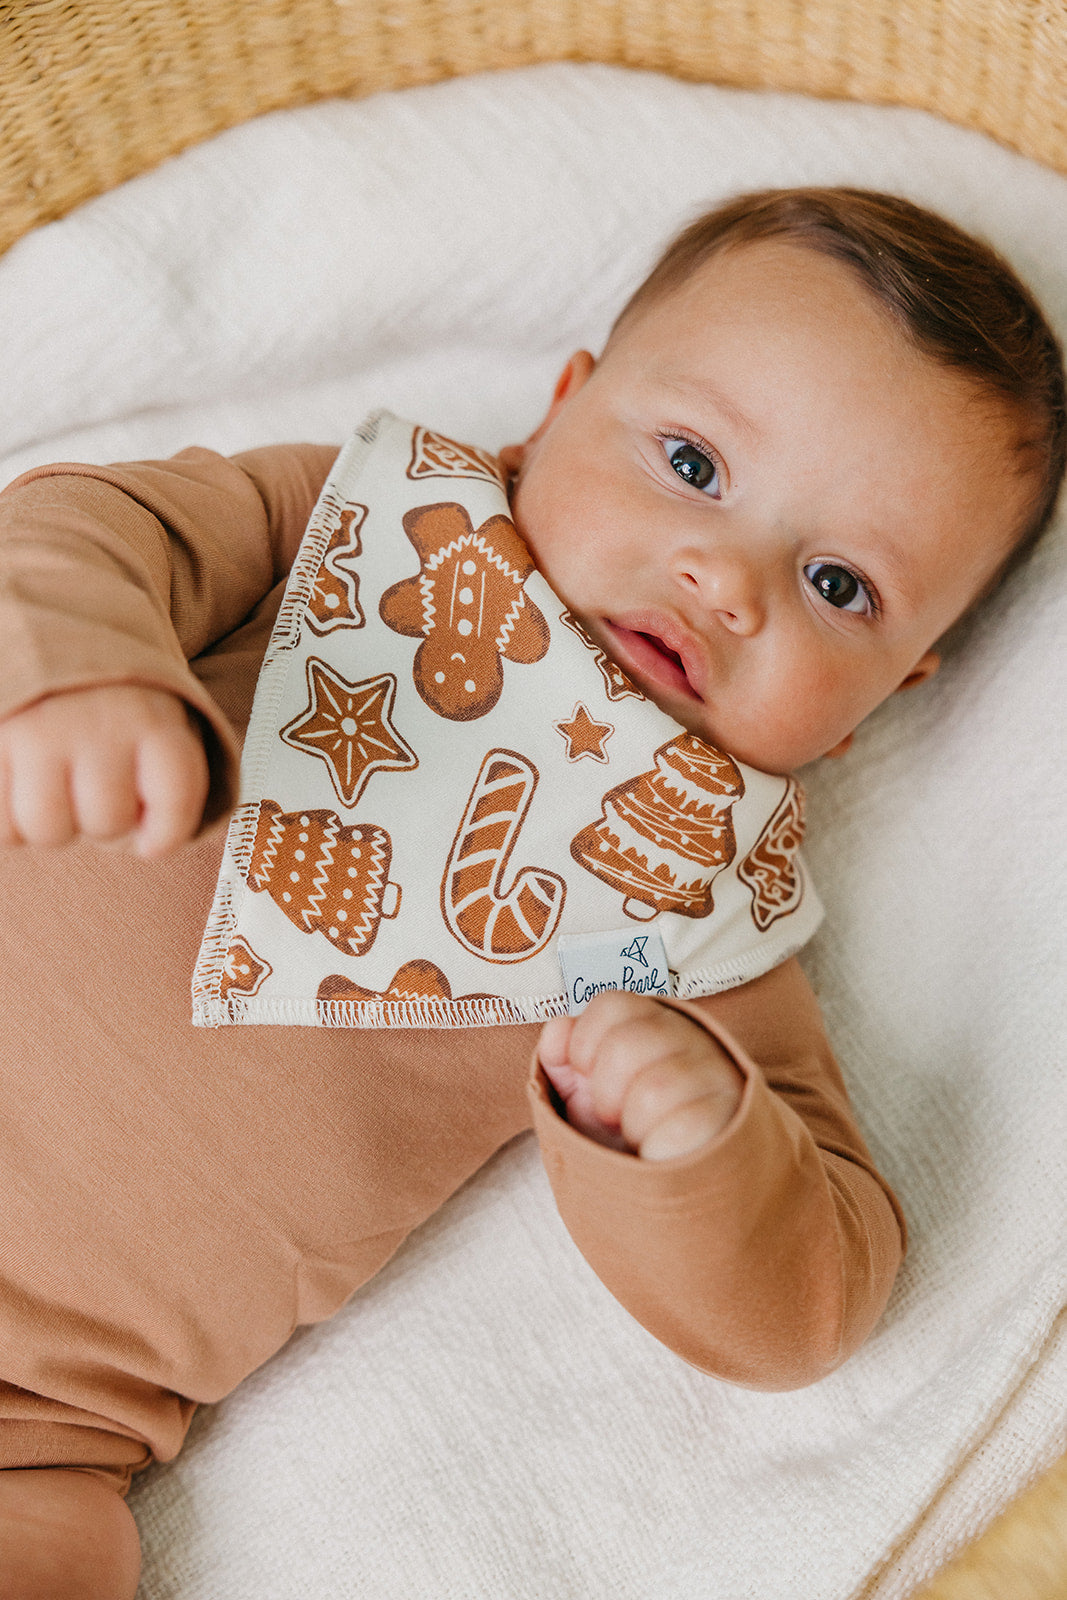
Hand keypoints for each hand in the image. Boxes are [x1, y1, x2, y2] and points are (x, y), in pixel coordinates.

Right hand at [0, 685, 209, 856]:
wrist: (39, 633)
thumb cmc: (104, 698)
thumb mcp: (151, 714)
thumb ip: (162, 774)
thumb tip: (145, 844)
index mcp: (151, 714)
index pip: (176, 796)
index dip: (168, 833)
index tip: (151, 842)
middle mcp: (96, 722)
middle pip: (107, 823)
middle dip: (101, 823)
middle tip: (88, 792)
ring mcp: (36, 732)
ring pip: (48, 831)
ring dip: (51, 825)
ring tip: (51, 790)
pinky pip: (1, 828)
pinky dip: (8, 824)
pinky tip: (17, 791)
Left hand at [536, 991, 744, 1160]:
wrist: (680, 1184)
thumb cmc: (632, 1132)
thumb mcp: (588, 1097)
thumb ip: (565, 1061)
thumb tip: (557, 1031)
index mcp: (655, 1023)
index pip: (612, 1004)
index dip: (585, 1044)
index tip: (587, 1076)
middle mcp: (691, 1038)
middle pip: (627, 1045)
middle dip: (606, 1093)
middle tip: (616, 1116)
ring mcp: (716, 1074)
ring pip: (653, 1090)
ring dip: (633, 1125)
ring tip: (643, 1135)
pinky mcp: (732, 1115)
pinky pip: (679, 1127)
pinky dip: (658, 1147)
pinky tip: (663, 1150)